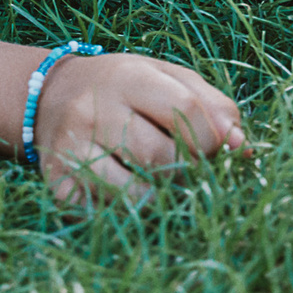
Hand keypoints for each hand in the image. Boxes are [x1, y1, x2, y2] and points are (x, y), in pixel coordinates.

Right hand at [33, 50, 247, 205]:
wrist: (50, 95)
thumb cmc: (125, 86)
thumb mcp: (167, 77)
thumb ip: (211, 105)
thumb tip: (242, 147)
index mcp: (129, 78)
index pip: (185, 110)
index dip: (214, 137)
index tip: (221, 148)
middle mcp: (93, 112)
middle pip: (160, 156)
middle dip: (189, 170)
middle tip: (193, 169)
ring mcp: (70, 152)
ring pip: (133, 194)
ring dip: (161, 197)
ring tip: (164, 183)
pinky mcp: (58, 186)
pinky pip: (105, 214)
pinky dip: (127, 212)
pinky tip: (128, 191)